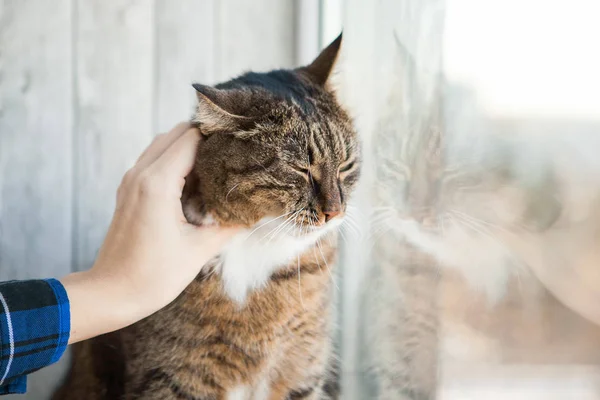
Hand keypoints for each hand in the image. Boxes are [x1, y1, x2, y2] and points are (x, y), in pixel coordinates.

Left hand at [61, 122, 238, 343]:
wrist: (111, 294)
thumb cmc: (152, 276)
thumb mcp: (199, 250)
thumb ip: (231, 225)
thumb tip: (256, 212)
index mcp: (157, 183)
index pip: (192, 138)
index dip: (218, 138)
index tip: (241, 148)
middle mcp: (140, 174)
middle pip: (177, 133)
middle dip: (206, 140)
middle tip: (232, 158)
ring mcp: (130, 181)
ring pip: (163, 144)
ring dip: (188, 149)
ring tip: (215, 169)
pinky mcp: (128, 191)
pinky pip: (153, 160)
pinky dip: (174, 161)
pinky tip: (193, 183)